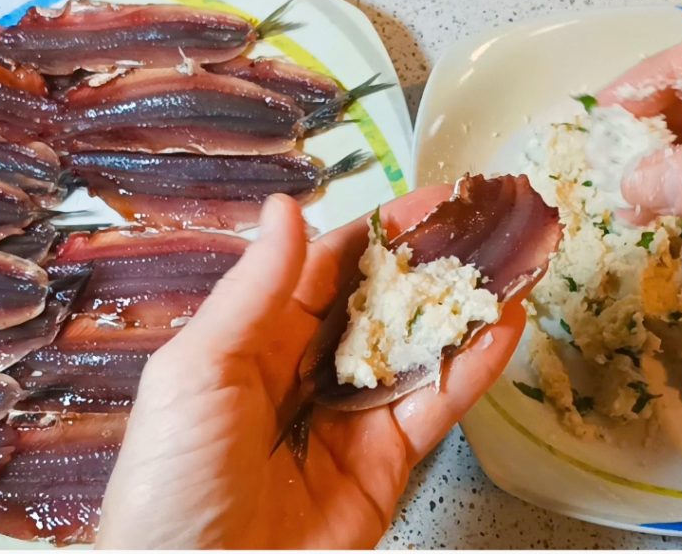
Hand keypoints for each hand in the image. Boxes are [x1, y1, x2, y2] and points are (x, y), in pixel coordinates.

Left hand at [95, 190, 525, 548]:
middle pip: (378, 306)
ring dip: (461, 308)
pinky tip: (503, 326)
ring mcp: (348, 420)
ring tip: (509, 261)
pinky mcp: (384, 465)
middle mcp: (304, 374)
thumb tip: (286, 210)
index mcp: (253, 343)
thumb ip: (253, 292)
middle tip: (481, 221)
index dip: (375, 234)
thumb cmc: (172, 480)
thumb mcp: (198, 371)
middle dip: (428, 264)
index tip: (425, 201)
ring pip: (415, 351)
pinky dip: (472, 367)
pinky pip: (433, 406)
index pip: (324, 271)